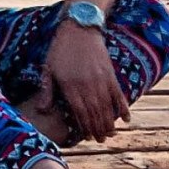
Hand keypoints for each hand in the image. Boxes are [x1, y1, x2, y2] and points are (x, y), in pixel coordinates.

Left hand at [37, 22, 130, 142]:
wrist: (79, 28)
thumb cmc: (60, 49)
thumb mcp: (49, 68)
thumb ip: (47, 91)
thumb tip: (42, 110)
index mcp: (69, 86)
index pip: (79, 113)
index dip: (84, 127)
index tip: (86, 137)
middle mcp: (86, 85)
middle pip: (94, 113)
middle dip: (98, 129)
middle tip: (100, 140)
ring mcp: (100, 80)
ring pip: (107, 107)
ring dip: (109, 122)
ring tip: (110, 133)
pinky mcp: (110, 74)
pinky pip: (119, 95)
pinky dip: (123, 107)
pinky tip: (126, 119)